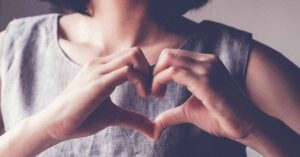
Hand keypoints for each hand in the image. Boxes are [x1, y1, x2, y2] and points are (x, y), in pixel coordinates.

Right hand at [34, 47, 154, 141]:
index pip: (132, 56)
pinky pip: (127, 71)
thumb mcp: (114, 116)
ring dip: (148, 74)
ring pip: (134, 55)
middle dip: (151, 71)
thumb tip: (155, 132)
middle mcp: (100, 64)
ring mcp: (98, 70)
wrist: (54, 124)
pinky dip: (141, 81)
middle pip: (136, 52)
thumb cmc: (81, 118)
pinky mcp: (97, 83)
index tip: (152, 92)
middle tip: (154, 92)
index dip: (147, 72)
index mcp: (102, 68)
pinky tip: (142, 96)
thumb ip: (134, 119)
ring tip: (147, 95)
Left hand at [152, 49, 258, 140]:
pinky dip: (160, 82)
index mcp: (205, 63)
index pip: (173, 56)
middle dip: (154, 71)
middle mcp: (206, 61)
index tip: (155, 89)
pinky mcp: (206, 80)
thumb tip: (157, 123)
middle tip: (152, 91)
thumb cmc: (221, 117)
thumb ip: (173, 113)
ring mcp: (207, 68)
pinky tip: (159, 96)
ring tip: (155, 95)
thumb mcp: (190, 111)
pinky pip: (174, 73)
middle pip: (168, 54)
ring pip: (169, 59)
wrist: (246, 125)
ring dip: (155, 77)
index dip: (159, 71)